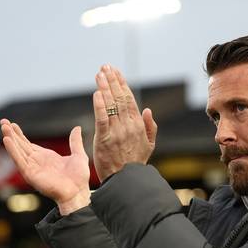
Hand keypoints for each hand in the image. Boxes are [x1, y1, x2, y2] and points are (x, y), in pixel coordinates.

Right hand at [0, 119, 90, 214]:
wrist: (78, 192)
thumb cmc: (79, 178)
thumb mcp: (78, 155)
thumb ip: (75, 142)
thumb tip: (77, 128)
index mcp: (46, 157)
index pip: (28, 144)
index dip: (20, 135)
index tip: (12, 124)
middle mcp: (37, 162)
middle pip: (20, 146)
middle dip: (11, 134)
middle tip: (3, 121)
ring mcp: (32, 168)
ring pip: (18, 151)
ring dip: (10, 139)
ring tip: (4, 127)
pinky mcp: (30, 174)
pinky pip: (19, 161)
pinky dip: (12, 151)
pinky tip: (7, 140)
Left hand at [93, 65, 156, 180]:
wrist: (126, 180)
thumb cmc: (135, 163)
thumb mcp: (149, 146)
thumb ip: (151, 127)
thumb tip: (148, 110)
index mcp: (138, 125)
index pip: (129, 99)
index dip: (122, 84)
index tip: (115, 72)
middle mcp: (129, 125)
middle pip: (119, 97)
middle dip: (112, 80)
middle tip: (105, 67)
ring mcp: (117, 131)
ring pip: (111, 105)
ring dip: (104, 87)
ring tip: (99, 74)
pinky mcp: (105, 139)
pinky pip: (102, 118)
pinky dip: (99, 106)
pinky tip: (97, 93)